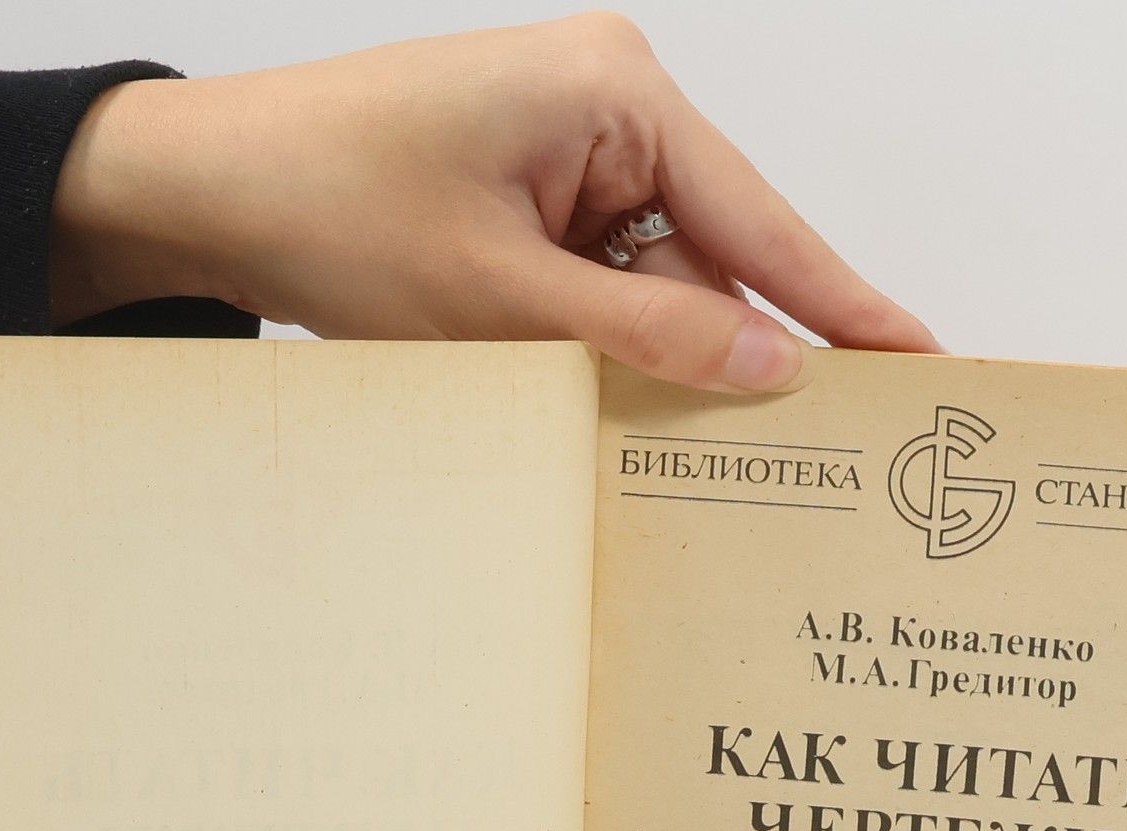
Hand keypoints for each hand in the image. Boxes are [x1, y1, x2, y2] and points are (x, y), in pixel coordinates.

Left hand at [49, 12, 939, 390]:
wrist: (206, 189)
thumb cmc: (333, 207)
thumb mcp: (503, 294)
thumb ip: (649, 329)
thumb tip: (771, 366)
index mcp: (618, 92)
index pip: (762, 220)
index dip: (840, 304)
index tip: (920, 360)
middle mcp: (608, 106)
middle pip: (717, 252)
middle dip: (726, 343)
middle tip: (801, 442)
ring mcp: (569, 150)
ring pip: (658, 278)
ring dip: (643, 349)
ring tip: (622, 411)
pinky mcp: (533, 195)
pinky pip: (603, 280)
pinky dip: (598, 337)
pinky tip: (578, 383)